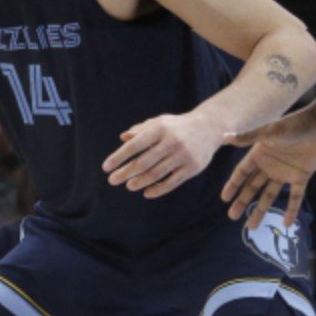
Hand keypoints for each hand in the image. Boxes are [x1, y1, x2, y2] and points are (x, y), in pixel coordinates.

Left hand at [103, 112, 219, 197]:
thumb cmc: (177, 126)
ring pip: (156, 174)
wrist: (209, 127)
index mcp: (160, 129)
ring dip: (140, 182)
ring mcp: (183, 156)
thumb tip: (123, 137)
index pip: (135, 145)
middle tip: (112, 181)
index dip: (119, 157)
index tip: (106, 167)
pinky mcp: (193, 168)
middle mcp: (171, 142)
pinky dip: (158, 189)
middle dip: (125, 173)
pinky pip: (172, 182)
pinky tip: (147, 193)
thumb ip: (141, 130)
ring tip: (128, 186)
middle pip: (143, 162)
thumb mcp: (159, 122)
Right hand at [220, 107, 315, 229]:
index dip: (232, 186)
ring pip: (269, 195)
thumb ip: (248, 137)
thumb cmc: (294, 125)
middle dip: (242, 202)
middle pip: (252, 187)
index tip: (224, 199)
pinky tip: (287, 224)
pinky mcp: (301, 177)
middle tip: (232, 216)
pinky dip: (291, 210)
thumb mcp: (270, 131)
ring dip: (261, 209)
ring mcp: (285, 172)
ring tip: (252, 226)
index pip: (241, 173)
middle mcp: (269, 165)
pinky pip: (295, 197)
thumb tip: (224, 137)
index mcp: (259, 154)